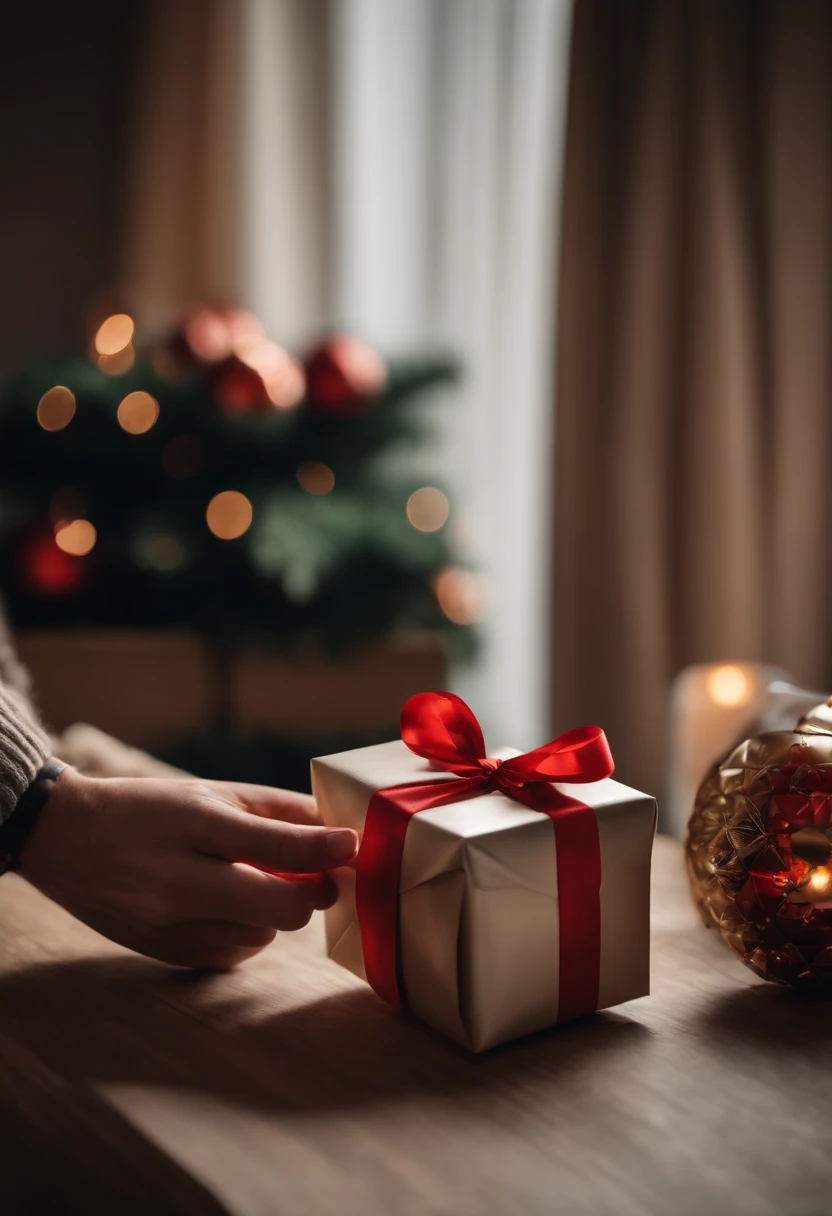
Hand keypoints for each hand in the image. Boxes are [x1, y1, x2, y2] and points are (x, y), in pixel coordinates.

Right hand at [18, 768, 356, 969]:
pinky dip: (243, 933)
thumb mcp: (209, 793)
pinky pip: (233, 955)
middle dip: (310, 893)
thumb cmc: (148, 809)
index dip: (326, 849)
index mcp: (196, 824)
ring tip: (245, 883)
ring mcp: (170, 925)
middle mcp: (181, 881)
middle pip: (283, 909)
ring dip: (272, 915)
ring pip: (262, 937)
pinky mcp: (164, 953)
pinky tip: (221, 906)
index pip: (279, 846)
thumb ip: (275, 810)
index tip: (352, 846)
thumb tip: (336, 828)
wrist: (65, 840)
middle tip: (315, 876)